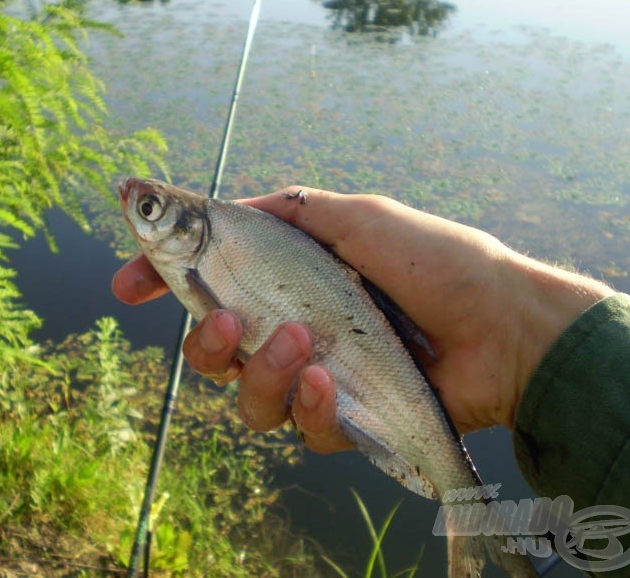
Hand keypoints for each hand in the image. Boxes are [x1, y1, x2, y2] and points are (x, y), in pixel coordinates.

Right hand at [112, 186, 612, 450]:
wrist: (502, 325)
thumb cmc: (435, 260)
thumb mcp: (355, 217)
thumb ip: (288, 213)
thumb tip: (223, 206)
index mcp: (289, 278)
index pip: (208, 282)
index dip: (161, 282)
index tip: (127, 284)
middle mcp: (292, 327)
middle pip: (212, 349)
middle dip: (204, 341)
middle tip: (229, 323)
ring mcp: (315, 376)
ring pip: (245, 396)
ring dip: (259, 372)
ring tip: (302, 344)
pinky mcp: (343, 419)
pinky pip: (298, 424)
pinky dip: (306, 403)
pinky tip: (328, 380)